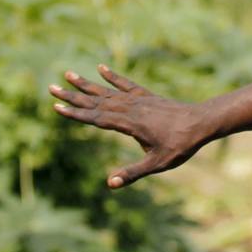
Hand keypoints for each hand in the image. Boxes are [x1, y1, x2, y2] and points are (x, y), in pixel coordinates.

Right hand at [50, 65, 208, 187]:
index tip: (56, 107)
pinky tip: (101, 68)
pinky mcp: (146, 96)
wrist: (202, 123)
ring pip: (107, 91)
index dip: (75, 114)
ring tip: (68, 74)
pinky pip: (126, 84)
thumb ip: (133, 172)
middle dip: (72, 96)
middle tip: (50, 88)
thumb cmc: (181, 146)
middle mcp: (130, 108)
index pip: (96, 119)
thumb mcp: (158, 164)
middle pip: (95, 102)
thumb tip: (110, 183)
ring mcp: (138, 100)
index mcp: (130, 124)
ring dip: (86, 84)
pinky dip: (113, 76)